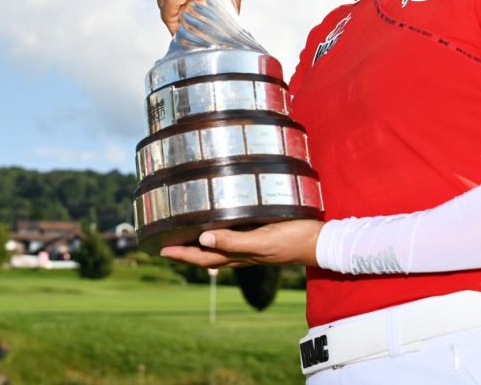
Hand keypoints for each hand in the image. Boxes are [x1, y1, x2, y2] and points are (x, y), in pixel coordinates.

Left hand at [160, 219, 322, 268]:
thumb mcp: (261, 241)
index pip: (202, 258)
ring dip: (201, 243)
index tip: (161, 250)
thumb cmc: (292, 241)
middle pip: (207, 255)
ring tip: (187, 232)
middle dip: (186, 250)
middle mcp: (242, 253)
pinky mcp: (262, 237)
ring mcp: (252, 246)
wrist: (319, 242)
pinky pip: (234, 238)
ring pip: (219, 247)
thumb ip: (233, 241)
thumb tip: (203, 239)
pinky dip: (221, 233)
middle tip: (167, 241)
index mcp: (239, 255)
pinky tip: (222, 222)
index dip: (181, 254)